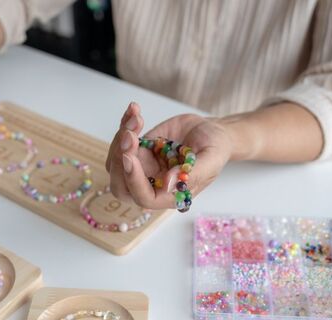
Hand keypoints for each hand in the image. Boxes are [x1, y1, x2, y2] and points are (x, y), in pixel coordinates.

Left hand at [106, 103, 234, 209]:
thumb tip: (168, 184)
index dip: (133, 180)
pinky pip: (122, 140)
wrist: (211, 132)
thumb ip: (191, 174)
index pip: (143, 196)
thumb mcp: (211, 160)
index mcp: (169, 195)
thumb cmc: (215, 149)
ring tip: (137, 117)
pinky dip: (125, 124)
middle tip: (130, 135)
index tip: (130, 156)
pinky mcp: (138, 149)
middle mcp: (151, 184)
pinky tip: (134, 110)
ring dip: (121, 137)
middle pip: (121, 184)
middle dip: (119, 159)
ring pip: (116, 161)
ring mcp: (142, 167)